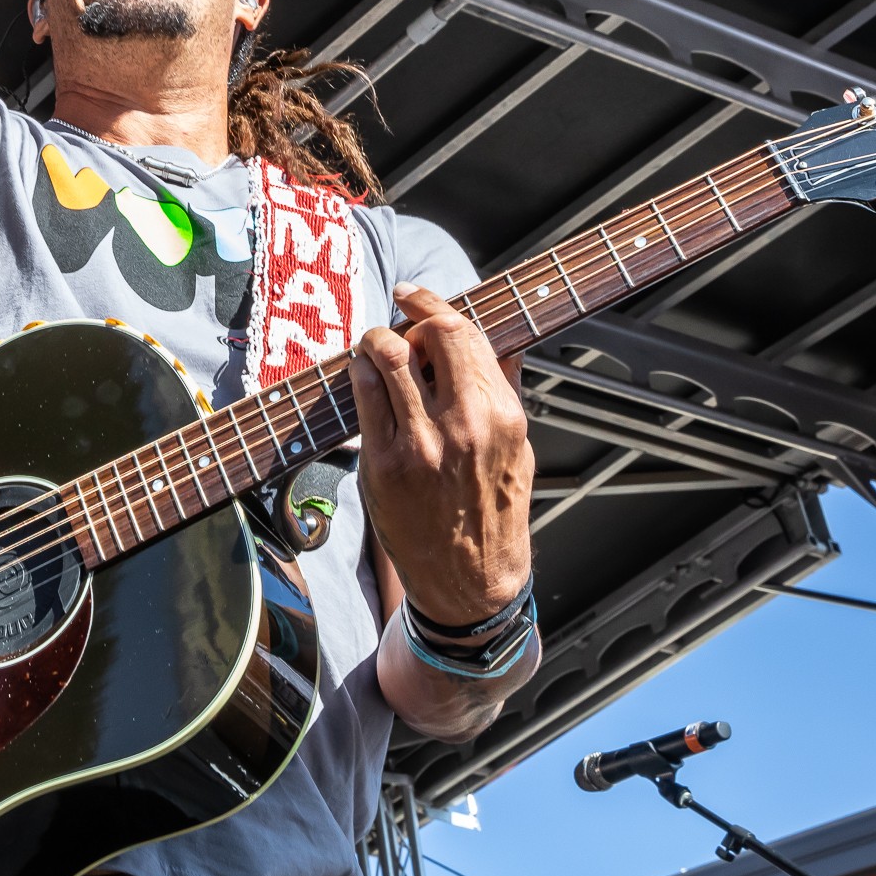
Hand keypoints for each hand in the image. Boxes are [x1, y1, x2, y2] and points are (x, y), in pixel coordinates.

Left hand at [350, 284, 534, 626]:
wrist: (470, 579)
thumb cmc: (493, 508)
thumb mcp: (517, 447)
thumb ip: (505, 390)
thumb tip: (500, 340)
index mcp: (501, 413)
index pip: (464, 333)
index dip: (431, 303)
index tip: (413, 295)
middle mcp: (463, 423)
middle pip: (427, 333)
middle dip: (405, 316)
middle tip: (395, 321)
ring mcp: (421, 444)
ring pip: (386, 355)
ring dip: (374, 340)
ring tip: (374, 349)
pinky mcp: (384, 464)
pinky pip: (362, 395)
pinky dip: (358, 373)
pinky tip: (362, 378)